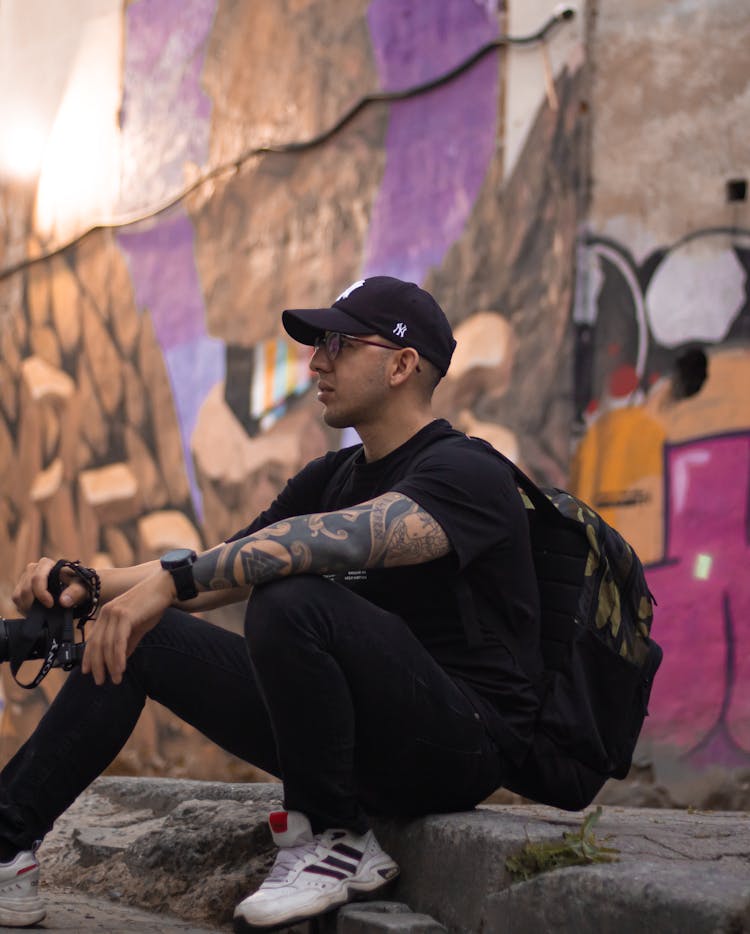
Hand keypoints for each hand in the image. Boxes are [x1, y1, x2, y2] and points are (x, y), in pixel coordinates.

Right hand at [12, 558, 88, 613]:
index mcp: (47, 564)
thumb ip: (76, 592)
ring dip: (28, 606)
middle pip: (25, 588)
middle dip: (34, 602)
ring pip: (18, 594)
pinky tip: (36, 611)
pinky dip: (24, 607)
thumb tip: (63, 601)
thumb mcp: (82, 588)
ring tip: (42, 611)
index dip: (41, 593)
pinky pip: (16, 599)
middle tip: (46, 611)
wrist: (75, 589)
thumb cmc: (79, 585)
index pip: (37, 578)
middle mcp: (33, 569)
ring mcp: (25, 578)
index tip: (50, 604)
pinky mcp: (21, 588)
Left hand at [81, 569, 175, 685]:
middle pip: (97, 644)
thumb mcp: (137, 627)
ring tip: (115, 679)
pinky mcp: (125, 615)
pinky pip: (118, 641)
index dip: (89, 657)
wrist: (164, 587)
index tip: (88, 672)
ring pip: (107, 645)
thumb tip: (120, 660)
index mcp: (107, 614)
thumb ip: (127, 642)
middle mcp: (107, 613)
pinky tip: (121, 669)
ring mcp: (114, 613)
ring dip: (110, 665)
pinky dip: (118, 657)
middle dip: (97, 665)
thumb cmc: (152, 605)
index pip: (93, 639)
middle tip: (99, 681)